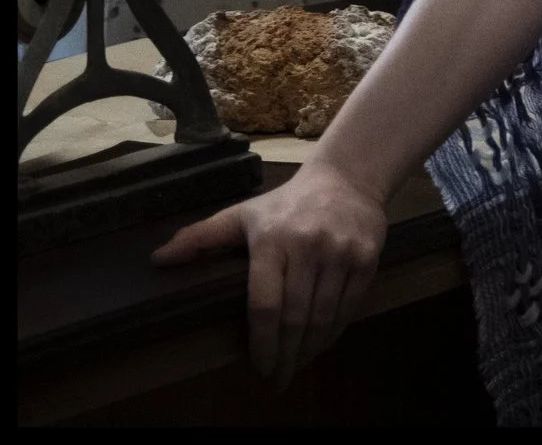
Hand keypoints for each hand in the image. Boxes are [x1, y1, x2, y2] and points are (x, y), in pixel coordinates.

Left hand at [152, 161, 389, 383]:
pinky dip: (336, 330)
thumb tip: (157, 260)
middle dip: (286, 355)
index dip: (262, 342)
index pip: (265, 303)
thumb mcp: (243, 214)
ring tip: (299, 365)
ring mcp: (341, 252)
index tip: (259, 367)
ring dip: (311, 348)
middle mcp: (308, 246)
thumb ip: (201, 238)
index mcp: (272, 240)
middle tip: (278, 380)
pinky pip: (351, 305)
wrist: (348, 177)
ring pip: (325, 315)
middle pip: (295, 316)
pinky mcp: (367, 257)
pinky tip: (323, 342)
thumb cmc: (287, 203)